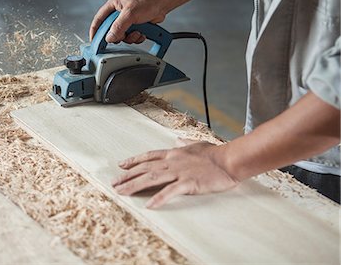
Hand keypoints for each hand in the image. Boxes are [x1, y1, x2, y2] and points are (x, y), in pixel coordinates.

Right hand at [89, 0, 166, 42]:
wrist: (162, 5)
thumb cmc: (147, 2)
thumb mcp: (130, 14)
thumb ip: (118, 26)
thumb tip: (110, 37)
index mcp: (113, 5)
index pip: (99, 19)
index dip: (95, 31)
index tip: (94, 41)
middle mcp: (118, 13)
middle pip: (111, 31)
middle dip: (118, 36)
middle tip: (122, 37)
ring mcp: (126, 21)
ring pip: (121, 36)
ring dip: (130, 37)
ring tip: (136, 32)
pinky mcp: (134, 27)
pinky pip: (130, 37)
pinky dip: (136, 38)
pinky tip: (141, 33)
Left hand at [111, 139, 238, 208]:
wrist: (229, 159)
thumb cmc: (215, 153)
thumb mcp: (196, 144)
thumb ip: (185, 143)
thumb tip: (178, 139)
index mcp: (173, 153)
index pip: (148, 156)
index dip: (133, 161)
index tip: (121, 165)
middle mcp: (172, 161)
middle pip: (144, 168)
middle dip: (127, 176)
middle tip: (114, 183)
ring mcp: (179, 172)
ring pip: (151, 178)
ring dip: (134, 186)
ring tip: (122, 192)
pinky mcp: (188, 183)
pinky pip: (170, 191)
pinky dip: (159, 198)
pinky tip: (149, 205)